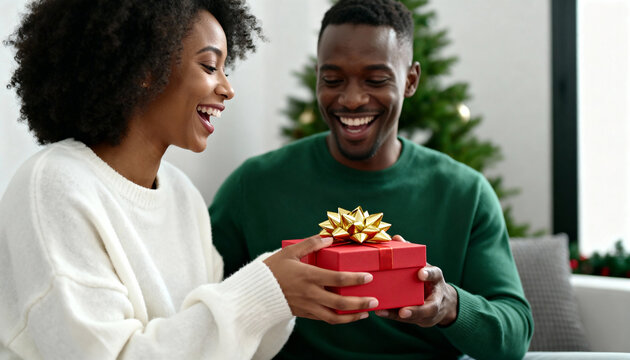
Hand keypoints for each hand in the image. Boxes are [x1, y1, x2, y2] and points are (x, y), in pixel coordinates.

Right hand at [263, 235, 377, 323]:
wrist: (256, 293)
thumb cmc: (273, 269)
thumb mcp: (290, 252)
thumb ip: (310, 244)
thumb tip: (329, 237)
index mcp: (308, 276)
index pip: (337, 279)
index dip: (354, 279)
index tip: (368, 277)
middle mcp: (310, 294)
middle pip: (341, 303)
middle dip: (360, 303)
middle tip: (375, 301)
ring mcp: (308, 306)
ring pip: (334, 317)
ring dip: (353, 316)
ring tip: (366, 313)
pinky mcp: (305, 314)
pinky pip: (325, 319)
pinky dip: (339, 319)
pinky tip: (348, 316)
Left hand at [375, 236, 457, 326]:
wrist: (441, 301)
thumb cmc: (426, 278)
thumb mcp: (423, 265)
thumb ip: (410, 253)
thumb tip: (396, 237)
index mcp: (435, 279)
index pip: (435, 275)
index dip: (429, 274)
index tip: (420, 273)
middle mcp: (434, 297)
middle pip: (430, 307)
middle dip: (417, 309)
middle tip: (404, 310)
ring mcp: (428, 310)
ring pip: (417, 317)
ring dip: (402, 316)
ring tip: (385, 312)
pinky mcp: (419, 318)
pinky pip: (405, 319)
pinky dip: (392, 315)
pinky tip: (379, 312)